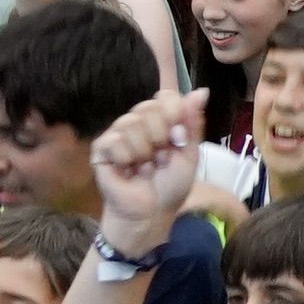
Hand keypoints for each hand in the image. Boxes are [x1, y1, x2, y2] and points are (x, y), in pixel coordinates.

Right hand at [83, 86, 209, 258]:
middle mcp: (138, 121)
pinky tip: (128, 170)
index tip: (178, 137)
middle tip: (160, 158)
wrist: (151, 212)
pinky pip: (115, 139)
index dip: (173, 113)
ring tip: (144, 167)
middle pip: (149, 107)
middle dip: (161, 136)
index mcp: (160, 120)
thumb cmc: (171, 185)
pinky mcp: (101, 148)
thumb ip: (193, 123)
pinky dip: (127, 158)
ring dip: (144, 151)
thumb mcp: (190, 154)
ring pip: (131, 122)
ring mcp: (118, 132)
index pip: (165, 96)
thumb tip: (202, 91)